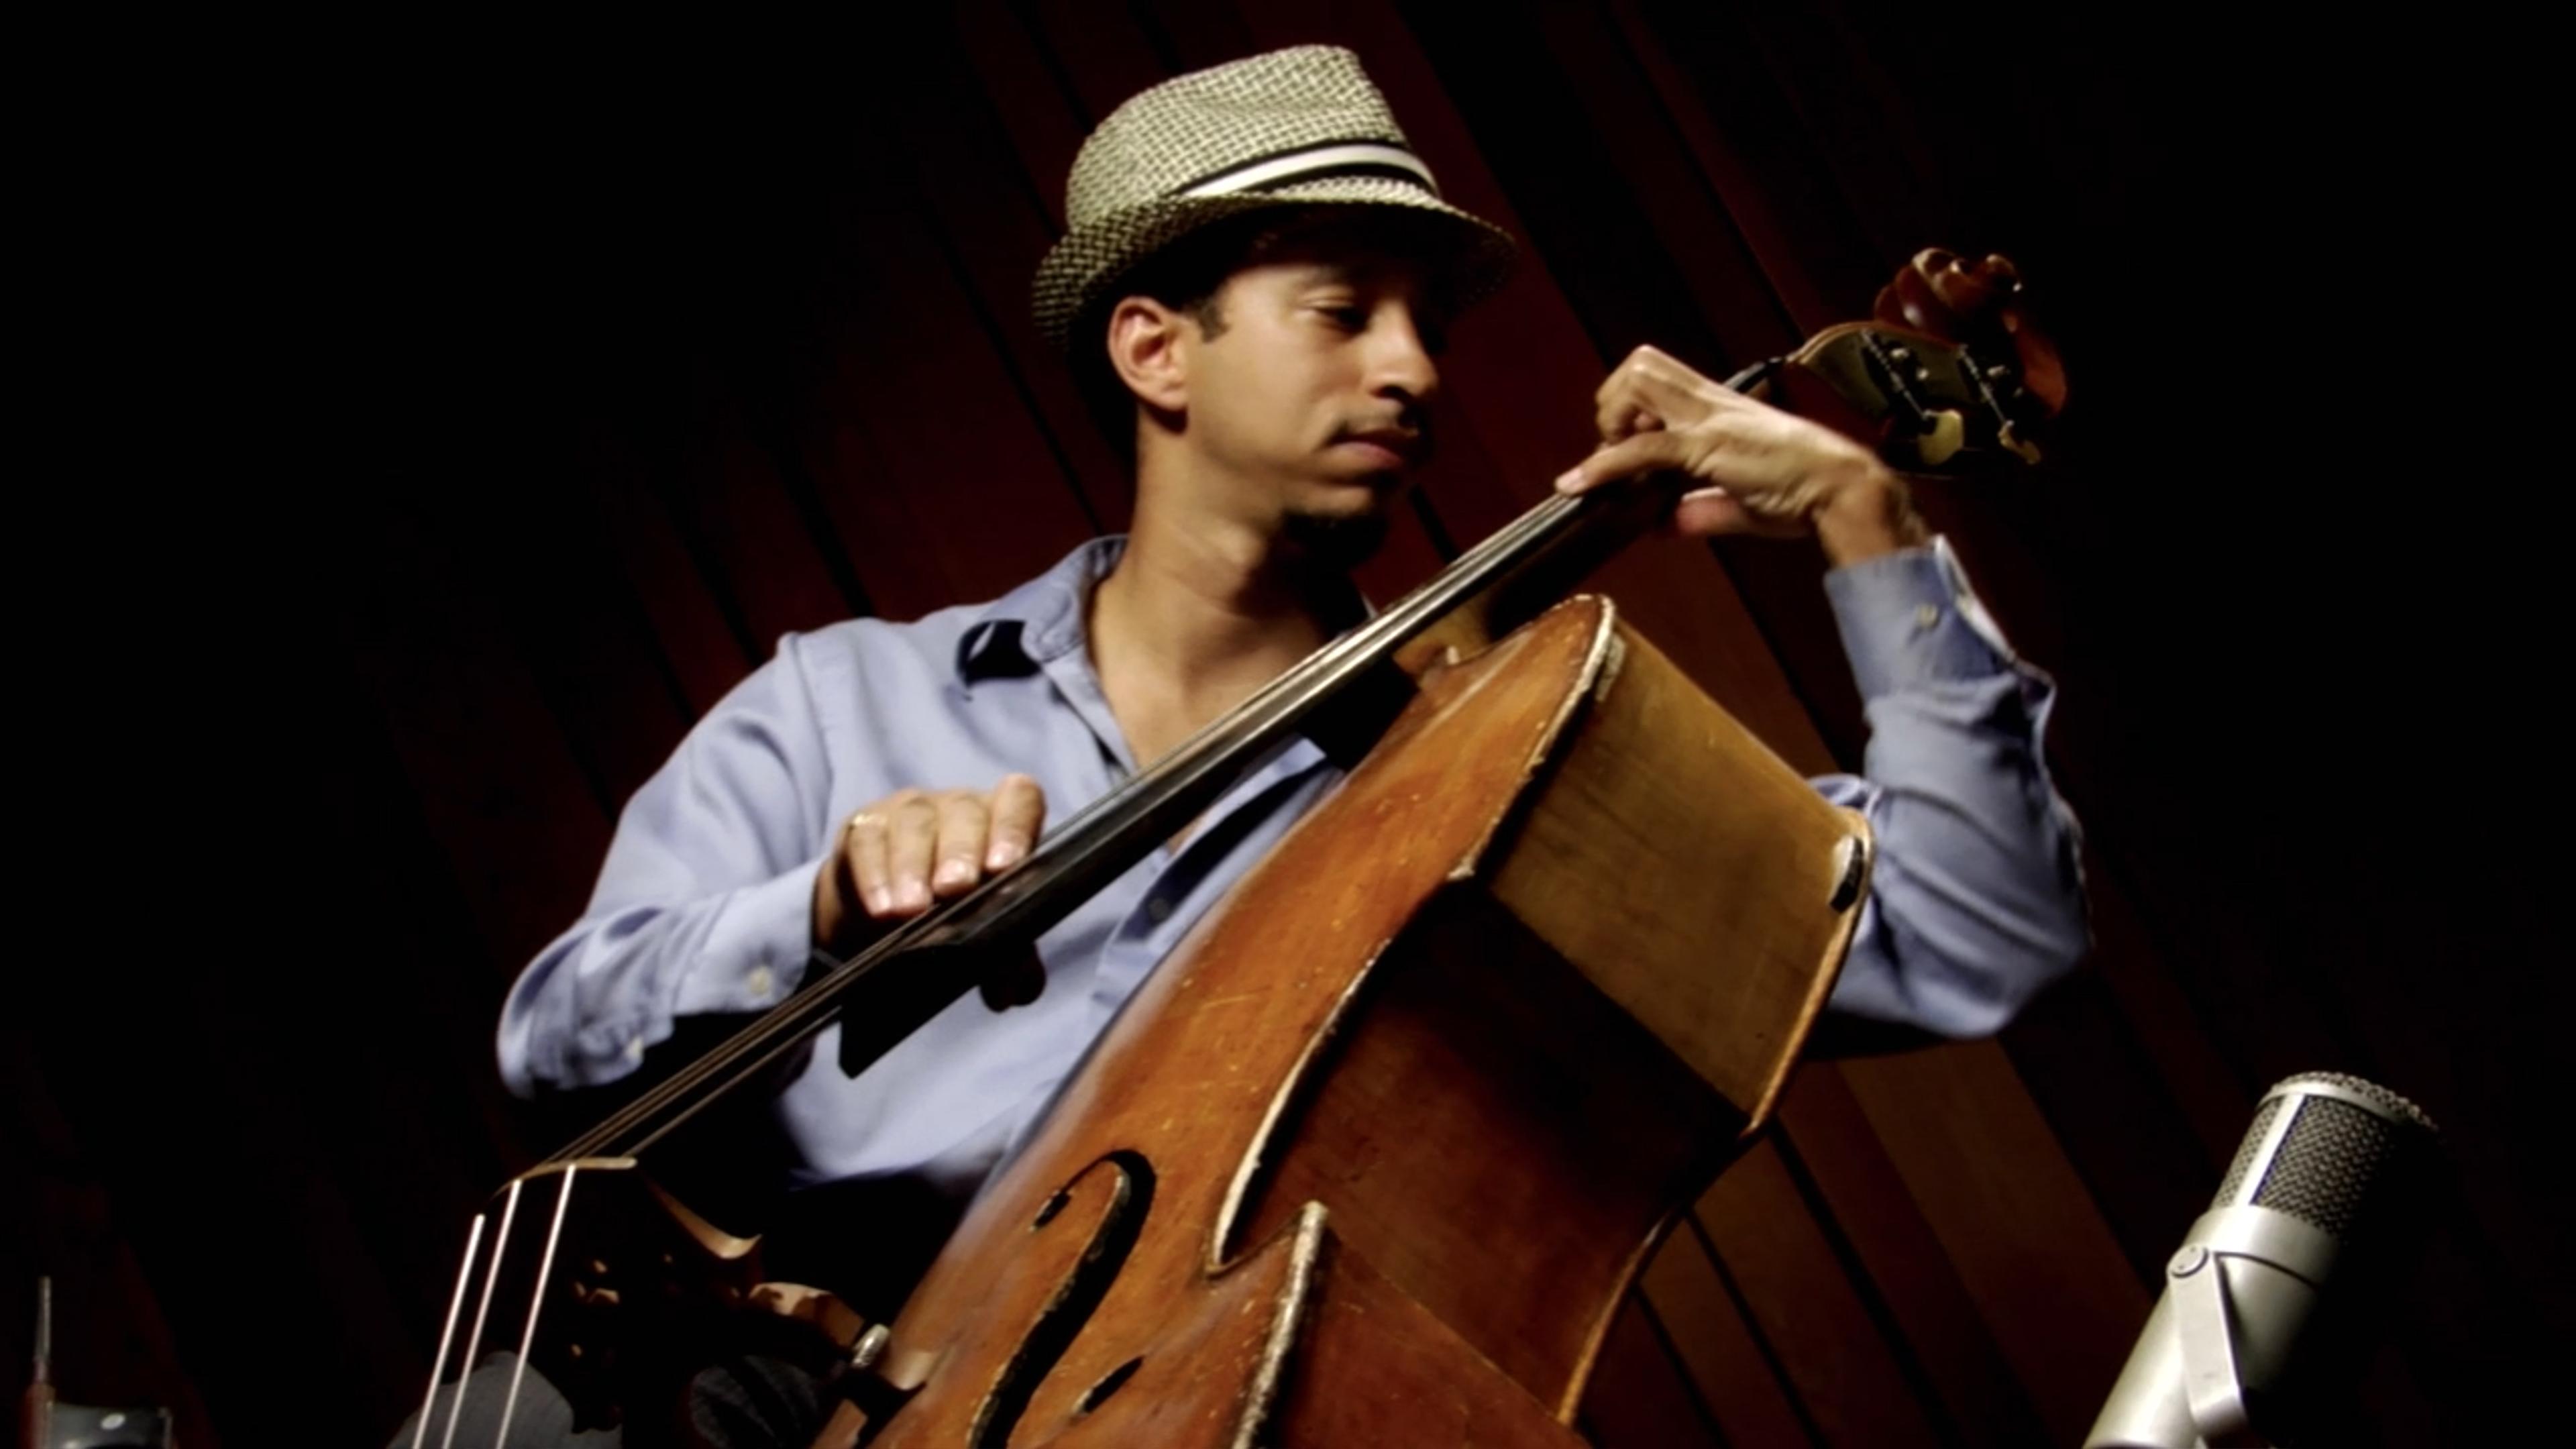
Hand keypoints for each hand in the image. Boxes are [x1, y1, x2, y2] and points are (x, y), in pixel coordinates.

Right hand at [813, 775, 1047, 1005]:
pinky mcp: (864, 827)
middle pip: (966, 814)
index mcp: (1003, 823)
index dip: (1015, 827)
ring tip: (910, 910)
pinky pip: (868, 840)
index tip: (1006, 866)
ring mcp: (910, 811)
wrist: (882, 904)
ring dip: (913, 868)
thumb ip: (1010, 957)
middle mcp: (960, 807)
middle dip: (962, 851)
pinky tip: (880, 908)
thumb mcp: (983, 928)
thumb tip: (1017, 992)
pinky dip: (874, 875)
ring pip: (916, 825)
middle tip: (956, 890)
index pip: (1020, 800)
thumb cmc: (952, 908)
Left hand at [1553, 345, 1926, 565]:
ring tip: (1617, 461)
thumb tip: (1664, 526)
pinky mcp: (1709, 446)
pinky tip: (1582, 483)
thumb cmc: (1804, 489)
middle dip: (1614, 402)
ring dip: (1612, 422)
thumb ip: (1698, 511)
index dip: (1629, 406)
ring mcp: (1708, 420)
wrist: (1843, 487)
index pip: (1658, 377)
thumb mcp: (1740, 503)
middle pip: (1640, 364)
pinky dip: (1605, 465)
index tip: (1628, 448)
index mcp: (1719, 407)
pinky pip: (1644, 448)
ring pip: (1636, 387)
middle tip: (1619, 446)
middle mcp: (1710, 403)